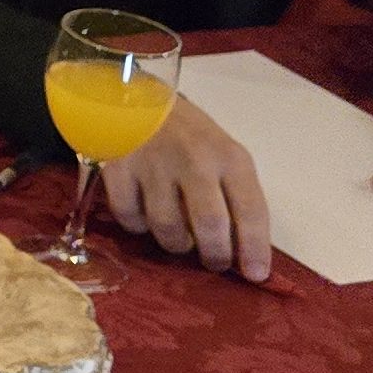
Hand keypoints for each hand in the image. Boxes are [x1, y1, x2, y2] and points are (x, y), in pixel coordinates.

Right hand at [95, 94, 274, 281]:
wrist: (134, 97)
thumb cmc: (188, 134)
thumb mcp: (222, 154)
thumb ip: (234, 195)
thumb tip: (242, 250)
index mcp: (229, 156)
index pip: (251, 210)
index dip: (254, 248)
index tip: (255, 274)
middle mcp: (194, 160)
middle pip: (209, 225)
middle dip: (214, 255)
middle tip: (213, 262)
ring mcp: (153, 164)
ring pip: (167, 228)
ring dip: (176, 244)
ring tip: (179, 238)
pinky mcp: (118, 168)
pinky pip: (130, 217)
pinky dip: (138, 226)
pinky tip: (145, 216)